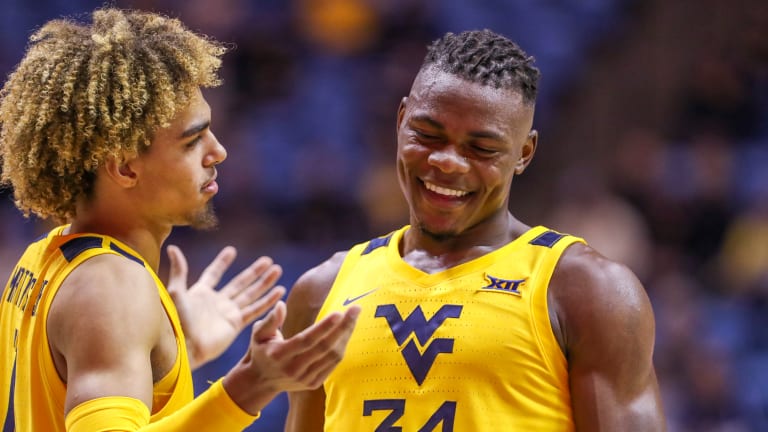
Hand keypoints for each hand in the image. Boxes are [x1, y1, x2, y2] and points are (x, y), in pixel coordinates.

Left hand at [166, 245, 284, 368]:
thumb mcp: (176, 292)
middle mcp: (217, 302)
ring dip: (264, 283)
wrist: (184, 347)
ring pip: (251, 294)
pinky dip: (268, 301)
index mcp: (201, 293)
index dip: (222, 263)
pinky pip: (255, 310)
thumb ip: (179, 271)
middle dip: (254, 271)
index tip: (232, 251)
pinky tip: (279, 291)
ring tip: (277, 270)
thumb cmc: (176, 321)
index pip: (214, 273)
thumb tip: (172, 247)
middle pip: (240, 282)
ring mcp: (228, 313)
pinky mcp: (236, 324)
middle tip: (268, 260)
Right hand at [223, 301, 360, 413]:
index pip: (306, 340)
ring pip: (332, 356)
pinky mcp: (313, 383)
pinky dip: (342, 347)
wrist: (261, 381)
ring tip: (353, 317)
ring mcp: (304, 378)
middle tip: (355, 309)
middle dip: (343, 327)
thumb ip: (270, 320)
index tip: (339, 312)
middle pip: (324, 347)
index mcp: (279, 355)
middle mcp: (293, 369)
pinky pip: (333, 364)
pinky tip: (346, 332)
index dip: (323, 327)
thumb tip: (281, 304)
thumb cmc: (261, 350)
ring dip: (345, 336)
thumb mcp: (258, 334)